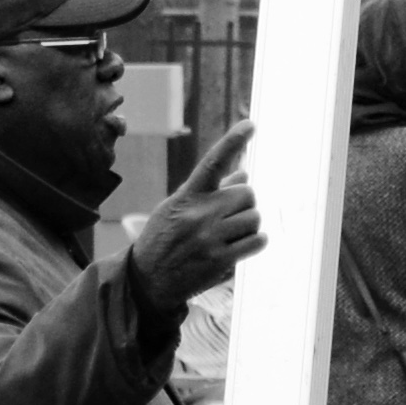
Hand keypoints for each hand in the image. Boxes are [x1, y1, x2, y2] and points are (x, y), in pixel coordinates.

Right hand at [131, 121, 263, 318]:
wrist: (148, 279)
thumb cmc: (165, 238)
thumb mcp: (177, 208)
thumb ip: (210, 192)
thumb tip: (244, 175)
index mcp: (187, 196)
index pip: (213, 163)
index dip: (233, 142)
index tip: (250, 124)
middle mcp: (199, 214)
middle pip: (248, 194)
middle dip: (244, 203)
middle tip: (230, 215)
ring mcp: (210, 238)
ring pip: (255, 218)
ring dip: (249, 224)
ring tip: (230, 233)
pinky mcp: (221, 260)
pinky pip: (257, 241)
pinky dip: (256, 241)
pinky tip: (241, 244)